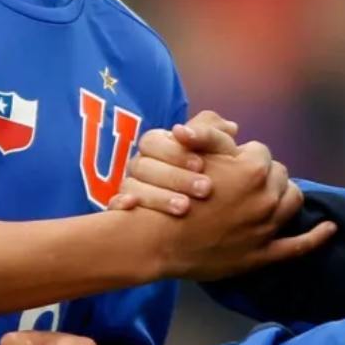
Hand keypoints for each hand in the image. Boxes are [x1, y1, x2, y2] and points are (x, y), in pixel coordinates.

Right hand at [110, 111, 240, 216]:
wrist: (210, 217)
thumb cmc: (215, 175)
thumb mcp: (220, 154)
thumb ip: (218, 138)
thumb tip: (230, 127)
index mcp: (158, 145)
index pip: (154, 142)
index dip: (175, 152)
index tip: (201, 164)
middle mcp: (142, 165)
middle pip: (144, 165)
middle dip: (174, 177)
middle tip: (204, 189)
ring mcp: (132, 188)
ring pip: (132, 187)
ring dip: (157, 196)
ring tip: (185, 208)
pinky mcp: (126, 212)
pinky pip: (114, 206)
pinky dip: (120, 205)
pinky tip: (133, 208)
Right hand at [144, 141, 335, 280]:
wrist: (157, 238)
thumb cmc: (170, 191)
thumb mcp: (191, 151)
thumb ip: (215, 134)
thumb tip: (236, 131)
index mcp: (252, 170)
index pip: (261, 152)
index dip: (244, 156)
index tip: (229, 163)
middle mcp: (266, 197)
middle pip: (280, 175)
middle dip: (265, 174)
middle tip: (244, 180)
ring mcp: (267, 227)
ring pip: (292, 201)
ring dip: (284, 194)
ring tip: (271, 194)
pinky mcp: (263, 254)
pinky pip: (299, 246)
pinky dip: (318, 236)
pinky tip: (330, 228)